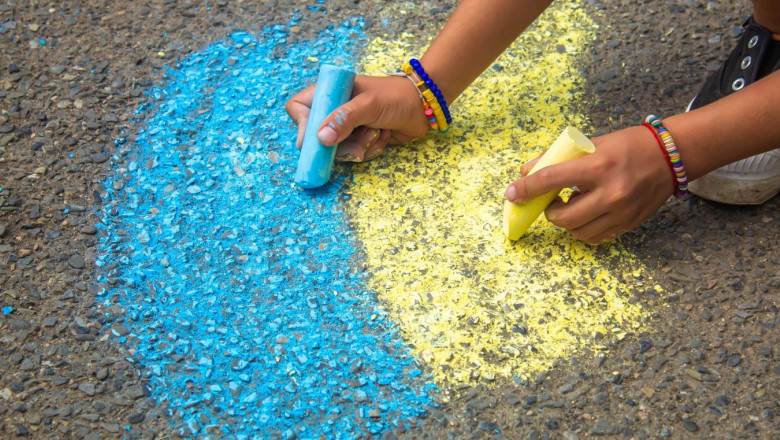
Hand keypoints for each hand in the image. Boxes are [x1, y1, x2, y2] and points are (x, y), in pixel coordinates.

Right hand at [285, 74, 430, 161]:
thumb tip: (322, 139)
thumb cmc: (395, 97)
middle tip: (356, 147)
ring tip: (377, 132)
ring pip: (337, 151)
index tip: (319, 139)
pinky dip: (370, 150)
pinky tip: (383, 136)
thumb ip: (345, 119)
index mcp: (329, 92)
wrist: (423, 106)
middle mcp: (334, 110)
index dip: (304, 126)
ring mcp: (346, 127)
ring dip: (360, 147)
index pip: (299, 109)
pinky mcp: (360, 140)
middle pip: (317, 138)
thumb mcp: (369, 104)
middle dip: (340, 146)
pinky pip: (354, 155)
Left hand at [505, 126, 674, 243]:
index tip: (512, 193)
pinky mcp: (629, 223)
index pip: (551, 180)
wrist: (671, 156)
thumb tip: (526, 172)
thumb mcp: (592, 144)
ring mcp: (622, 212)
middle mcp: (611, 192)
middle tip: (550, 201)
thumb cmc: (627, 146)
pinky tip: (585, 214)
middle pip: (563, 217)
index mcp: (598, 166)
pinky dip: (583, 229)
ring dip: (566, 222)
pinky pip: (596, 237)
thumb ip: (558, 159)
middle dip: (549, 212)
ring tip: (570, 205)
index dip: (526, 188)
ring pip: (578, 232)